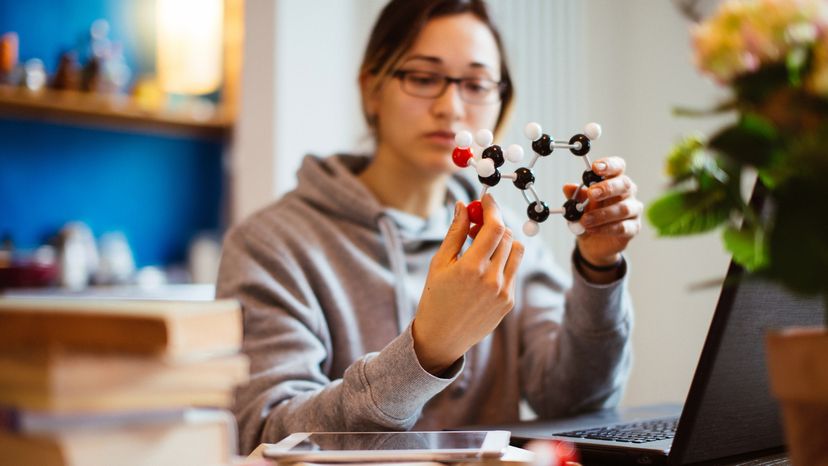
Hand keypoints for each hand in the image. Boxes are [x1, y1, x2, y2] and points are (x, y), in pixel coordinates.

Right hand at [412, 194, 524, 373]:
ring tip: (483, 244)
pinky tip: (485, 266)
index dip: (493, 208)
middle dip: (495, 223)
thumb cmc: (435, 297)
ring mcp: (503, 292)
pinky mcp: (509, 302)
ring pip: (517, 251)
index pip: (494, 228)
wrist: (442, 337)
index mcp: (470, 268)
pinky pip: (513, 270)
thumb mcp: (439, 263)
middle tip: (479, 222)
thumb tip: (463, 205)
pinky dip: (503, 260)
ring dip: (503, 240)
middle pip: (507, 236)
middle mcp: (491, 280)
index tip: (487, 199)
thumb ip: (454, 233)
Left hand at [563, 157, 642, 266]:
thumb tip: (567, 187)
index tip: (595, 167)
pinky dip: (605, 228)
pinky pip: (623, 227)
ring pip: (623, 208)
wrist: (593, 242)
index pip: (618, 167)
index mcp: (615, 180)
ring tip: (585, 220)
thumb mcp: (577, 206)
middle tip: (592, 193)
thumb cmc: (589, 216)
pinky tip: (592, 229)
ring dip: (602, 214)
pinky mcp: (633, 228)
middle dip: (607, 188)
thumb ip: (575, 196)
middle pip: (624, 184)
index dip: (609, 165)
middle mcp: (627, 193)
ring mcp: (633, 210)